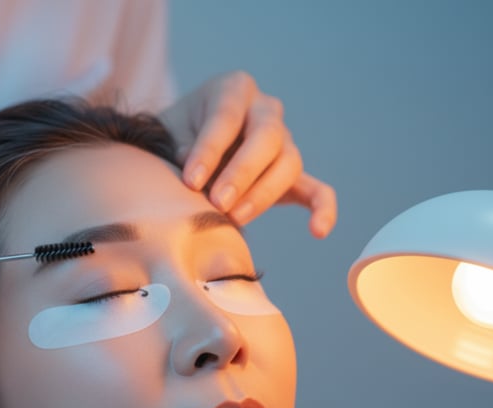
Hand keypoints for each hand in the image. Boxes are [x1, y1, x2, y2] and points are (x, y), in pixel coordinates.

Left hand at [160, 71, 336, 236]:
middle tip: (217, 203)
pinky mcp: (291, 175)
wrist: (186, 144)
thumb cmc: (177, 135)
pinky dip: (322, 209)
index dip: (209, 151)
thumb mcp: (170, 131)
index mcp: (234, 89)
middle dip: (242, 174)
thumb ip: (180, 146)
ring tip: (234, 218)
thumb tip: (192, 168)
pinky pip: (316, 190)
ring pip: (288, 163)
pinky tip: (318, 231)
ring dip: (262, 194)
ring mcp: (283, 142)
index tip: (190, 182)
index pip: (226, 118)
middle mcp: (265, 110)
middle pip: (267, 137)